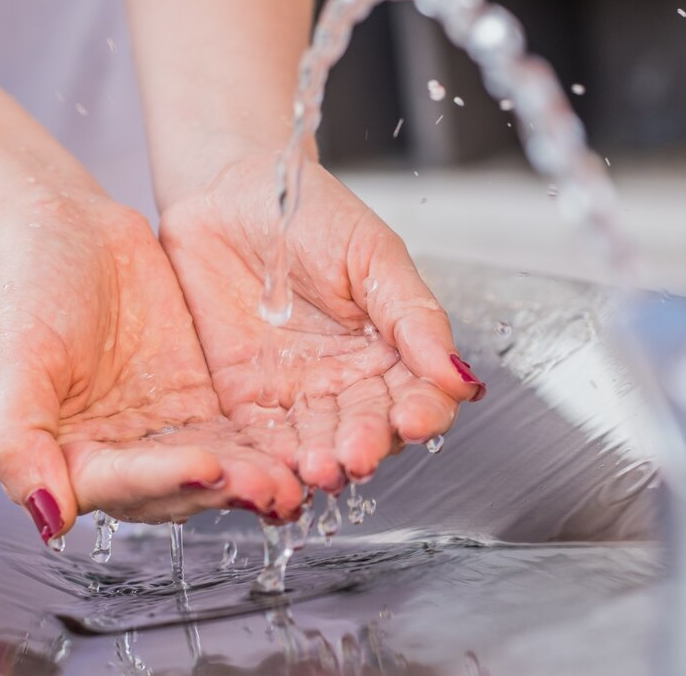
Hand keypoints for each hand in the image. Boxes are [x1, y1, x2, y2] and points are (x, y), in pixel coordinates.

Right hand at [0, 188, 304, 542]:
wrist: (66, 226)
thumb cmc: (24, 283)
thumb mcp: (11, 354)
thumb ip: (18, 438)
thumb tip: (47, 518)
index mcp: (66, 453)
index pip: (117, 484)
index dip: (162, 480)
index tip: (206, 466)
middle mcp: (117, 452)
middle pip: (174, 487)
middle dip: (222, 489)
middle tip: (273, 487)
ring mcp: (161, 428)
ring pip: (213, 466)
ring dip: (252, 477)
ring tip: (295, 480)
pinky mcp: (197, 401)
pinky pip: (235, 431)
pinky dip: (264, 445)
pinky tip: (299, 451)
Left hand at [159, 153, 485, 494]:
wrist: (226, 190)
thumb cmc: (307, 212)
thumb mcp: (372, 254)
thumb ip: (412, 314)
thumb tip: (459, 375)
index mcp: (388, 349)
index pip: (417, 396)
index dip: (421, 414)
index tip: (414, 420)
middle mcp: (345, 380)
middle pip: (366, 429)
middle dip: (363, 446)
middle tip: (355, 456)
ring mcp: (294, 393)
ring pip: (315, 443)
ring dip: (318, 462)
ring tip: (317, 469)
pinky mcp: (243, 397)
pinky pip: (258, 438)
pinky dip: (266, 461)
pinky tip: (275, 474)